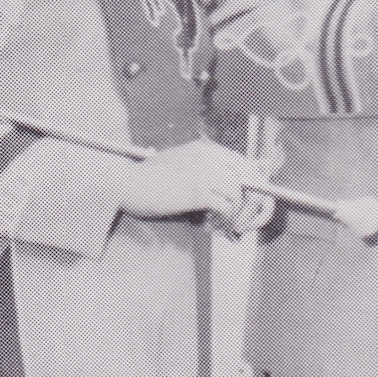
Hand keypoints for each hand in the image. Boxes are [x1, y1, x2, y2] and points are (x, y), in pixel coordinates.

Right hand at [119, 139, 269, 236]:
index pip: (247, 164)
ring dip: (236, 215)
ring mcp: (203, 173)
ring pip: (239, 195)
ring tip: (224, 226)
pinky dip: (225, 221)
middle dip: (251, 203)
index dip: (252, 186)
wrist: (124, 184)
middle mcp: (209, 157)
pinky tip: (213, 227)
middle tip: (241, 221)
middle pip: (250, 179)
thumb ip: (207, 169)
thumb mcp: (182, 163)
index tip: (247, 204)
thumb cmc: (150, 178)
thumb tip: (231, 184)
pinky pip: (226, 208)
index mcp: (207, 149)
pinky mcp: (196, 192)